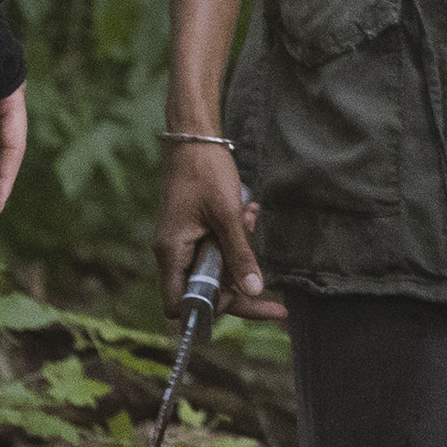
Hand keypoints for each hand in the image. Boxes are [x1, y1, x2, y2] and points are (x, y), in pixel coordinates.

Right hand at [156, 141, 280, 320]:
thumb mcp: (227, 215)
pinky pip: (216, 249)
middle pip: (206, 291)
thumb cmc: (205, 172)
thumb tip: (254, 291)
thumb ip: (240, 255)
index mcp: (172, 253)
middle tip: (274, 294)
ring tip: (250, 217)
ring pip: (215, 269)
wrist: (194, 138)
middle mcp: (173, 254)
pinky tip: (246, 213)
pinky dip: (235, 238)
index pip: (183, 304)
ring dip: (239, 252)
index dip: (214, 308)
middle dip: (240, 283)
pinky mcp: (194, 232)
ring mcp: (183, 243)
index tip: (247, 300)